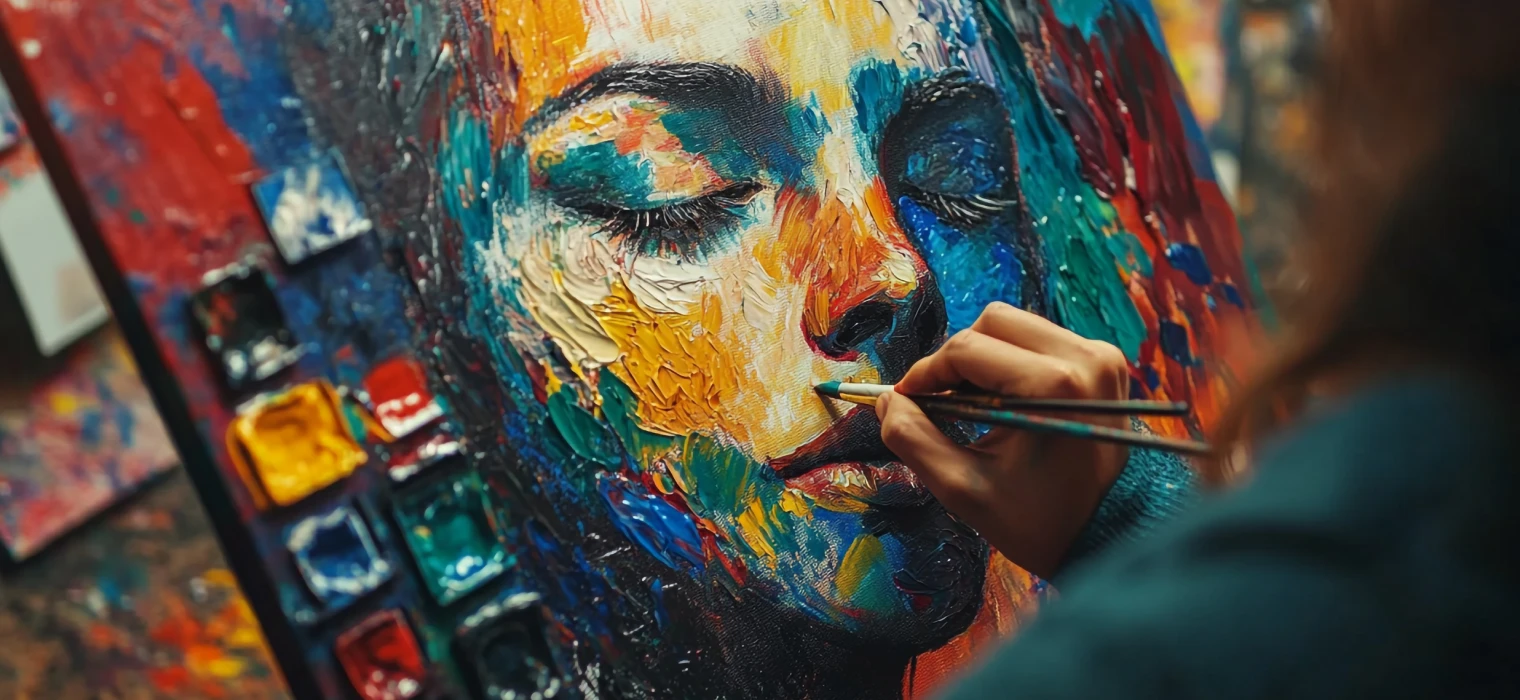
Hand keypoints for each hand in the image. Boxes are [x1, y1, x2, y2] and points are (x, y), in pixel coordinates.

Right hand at [877, 303, 1131, 578]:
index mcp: (1053, 385)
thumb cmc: (1038, 521)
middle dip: (956, 358)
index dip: (926, 372)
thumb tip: (886, 402)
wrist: (1109, 536)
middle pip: (993, 322)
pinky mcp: (1107, 363)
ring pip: (1017, 325)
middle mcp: (1084, 358)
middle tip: (940, 400)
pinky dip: (1014, 362)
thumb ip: (913, 439)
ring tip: (971, 403)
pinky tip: (1005, 401)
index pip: (966, 350)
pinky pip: (1043, 340)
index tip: (906, 400)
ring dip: (985, 357)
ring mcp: (1101, 357)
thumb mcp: (963, 488)